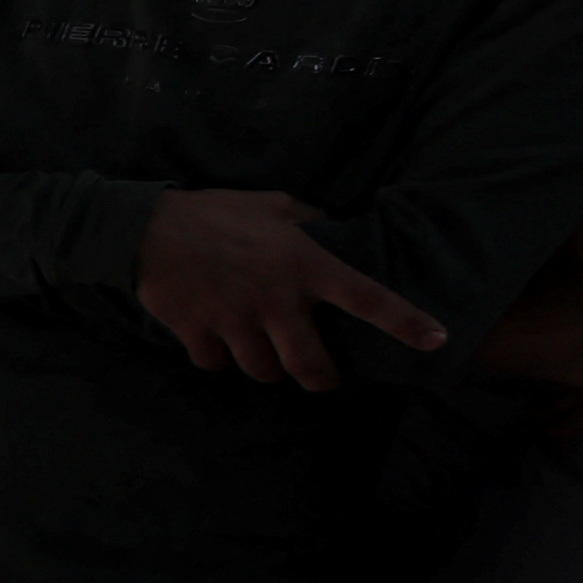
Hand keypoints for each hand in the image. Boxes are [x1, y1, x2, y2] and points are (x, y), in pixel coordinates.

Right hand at [135, 186, 442, 390]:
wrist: (145, 229)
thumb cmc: (215, 211)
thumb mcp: (274, 204)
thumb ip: (310, 222)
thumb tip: (333, 231)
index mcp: (305, 265)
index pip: (368, 299)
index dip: (406, 323)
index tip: (436, 341)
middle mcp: (277, 301)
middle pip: (311, 366)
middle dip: (320, 379)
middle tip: (320, 376)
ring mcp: (236, 322)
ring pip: (263, 370)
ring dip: (266, 367)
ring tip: (262, 352)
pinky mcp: (199, 334)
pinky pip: (217, 364)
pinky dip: (220, 359)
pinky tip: (217, 342)